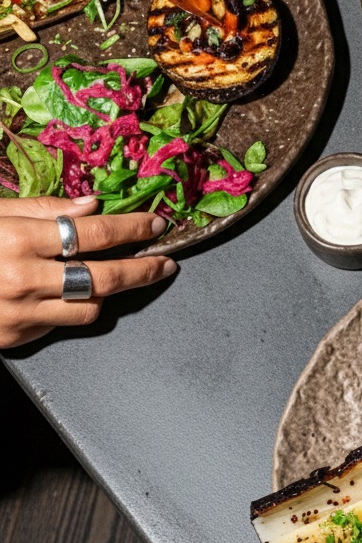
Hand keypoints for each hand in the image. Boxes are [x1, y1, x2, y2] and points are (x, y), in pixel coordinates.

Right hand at [0, 195, 176, 347]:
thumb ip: (43, 208)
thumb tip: (92, 204)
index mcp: (18, 239)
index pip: (94, 233)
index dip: (133, 228)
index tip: (156, 224)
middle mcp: (23, 279)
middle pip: (104, 277)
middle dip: (144, 268)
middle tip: (166, 261)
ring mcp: (19, 314)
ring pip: (90, 308)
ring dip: (110, 292)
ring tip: (125, 276)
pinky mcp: (14, 338)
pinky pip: (62, 325)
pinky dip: (75, 308)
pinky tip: (78, 294)